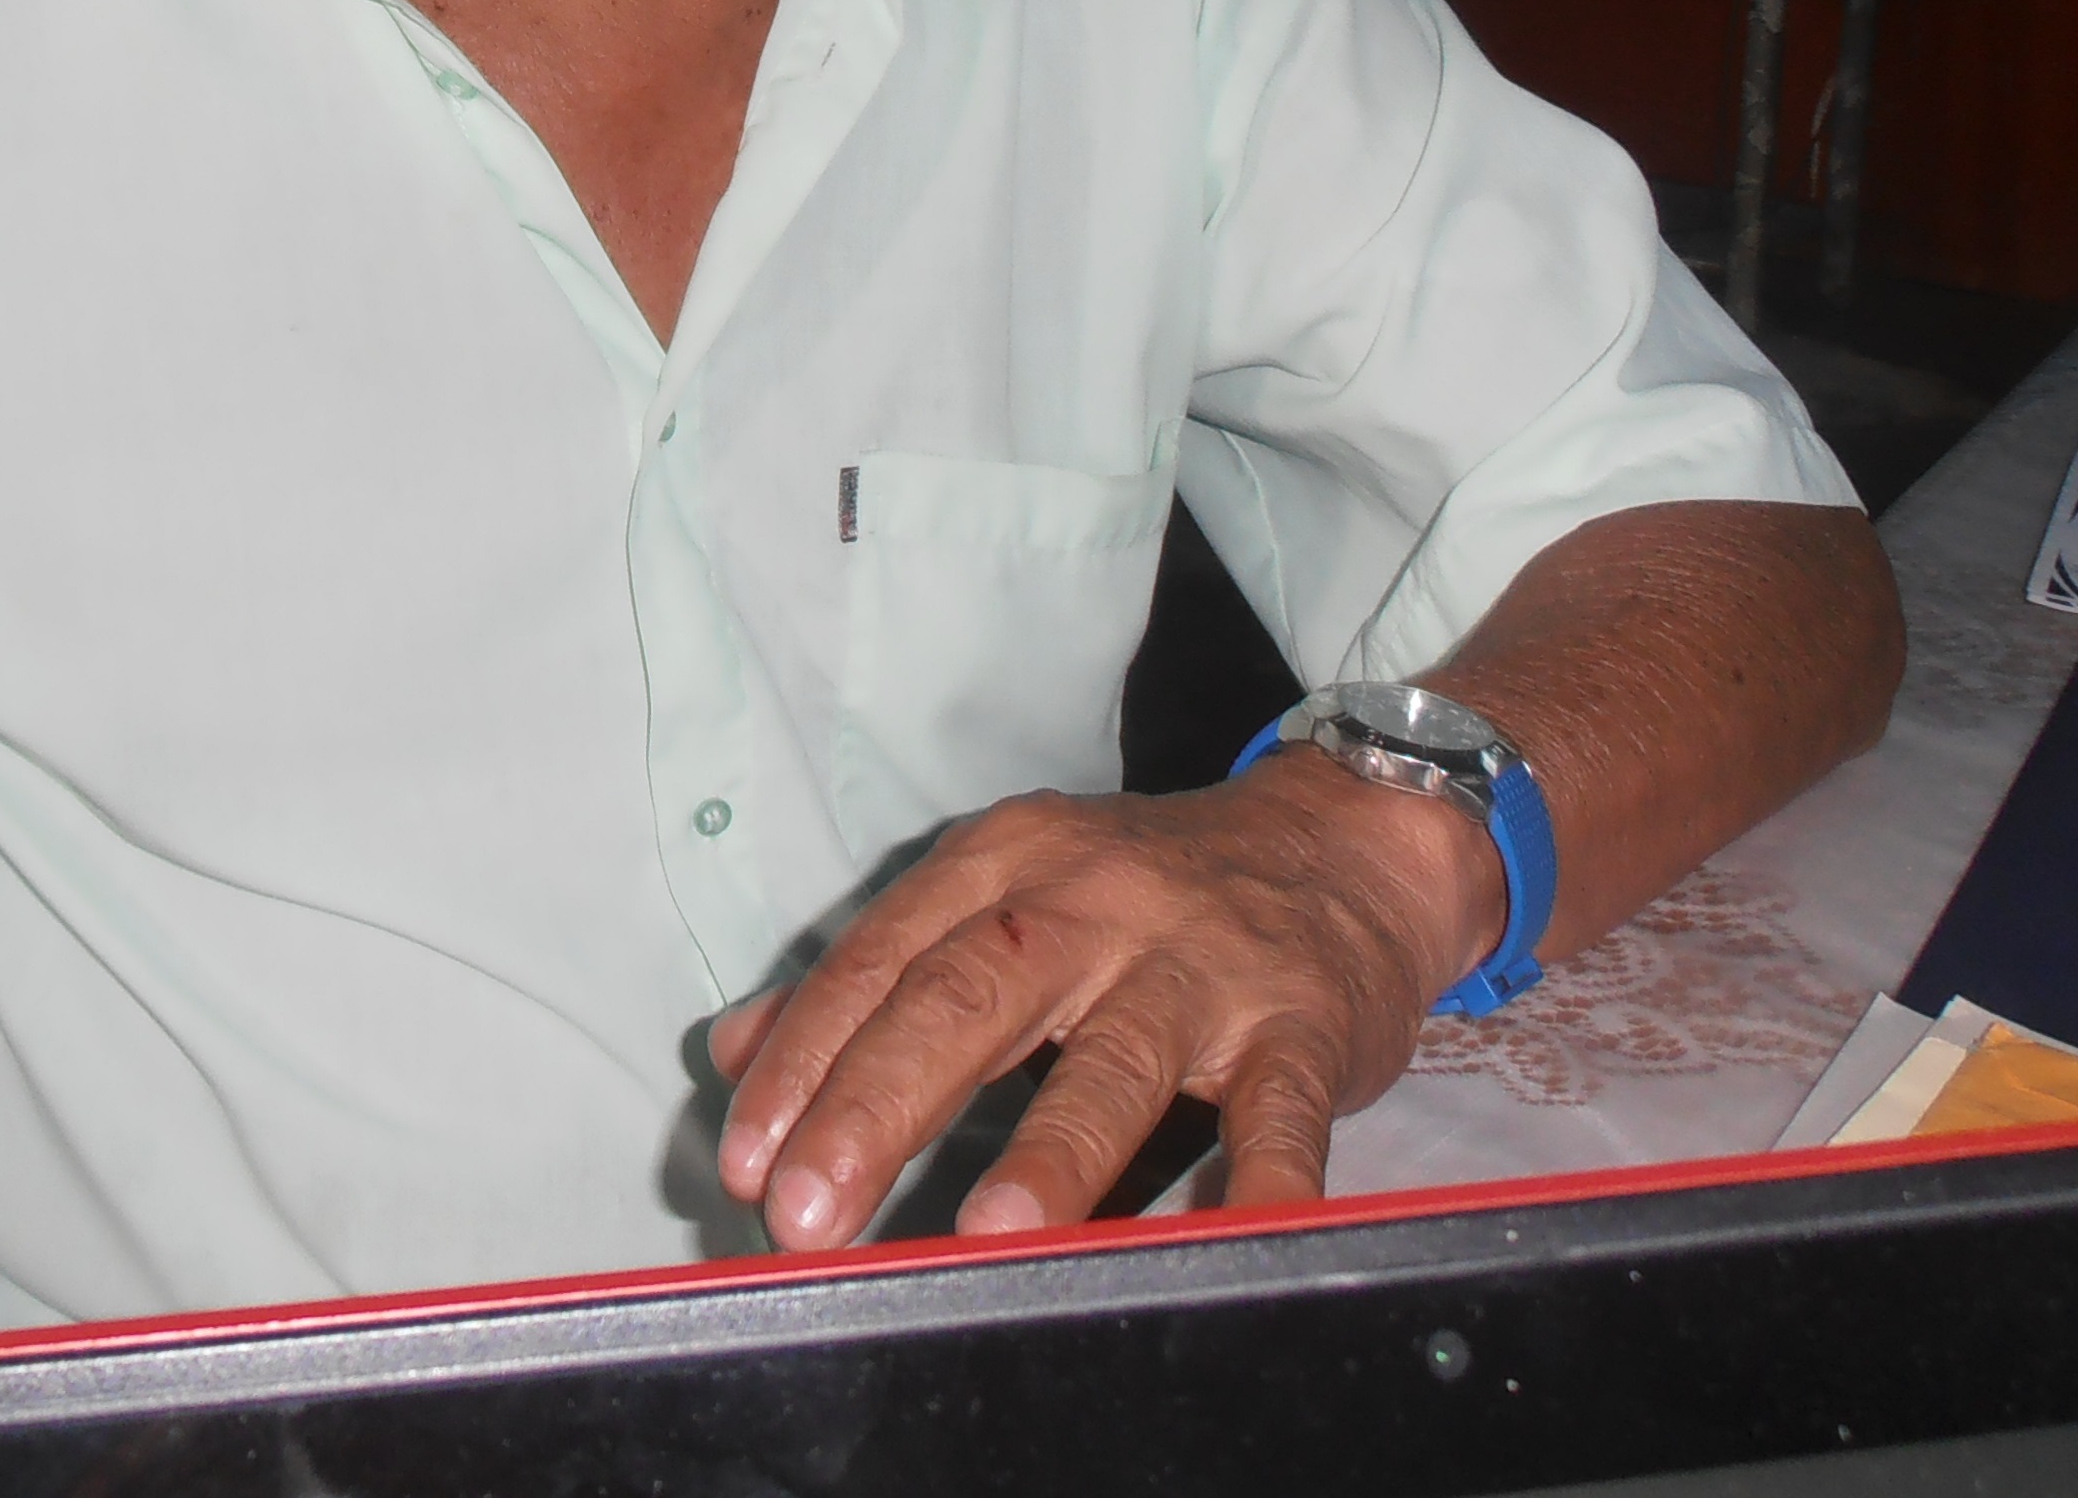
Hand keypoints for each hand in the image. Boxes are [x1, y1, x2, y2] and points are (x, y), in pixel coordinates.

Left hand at [709, 760, 1502, 1248]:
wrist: (1340, 843)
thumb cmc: (1145, 890)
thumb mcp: (1003, 893)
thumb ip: (873, 974)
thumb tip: (737, 1049)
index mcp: (1004, 864)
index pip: (882, 964)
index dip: (804, 1062)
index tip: (746, 1157)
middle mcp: (1093, 900)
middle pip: (968, 999)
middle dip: (878, 1106)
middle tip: (808, 1208)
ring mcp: (1200, 962)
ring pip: (1117, 1058)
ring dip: (1052, 1149)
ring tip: (987, 1231)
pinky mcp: (1300, 1020)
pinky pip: (1277, 1107)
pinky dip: (1258, 1177)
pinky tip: (1224, 1234)